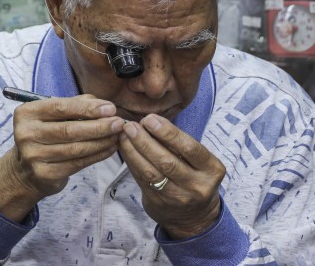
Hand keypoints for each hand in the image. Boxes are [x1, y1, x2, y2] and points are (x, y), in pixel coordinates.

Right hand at [0, 95, 122, 221]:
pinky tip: (109, 149)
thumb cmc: (44, 135)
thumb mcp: (51, 116)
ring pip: (76, 148)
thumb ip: (74, 106)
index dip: (87, 108)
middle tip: (119, 123)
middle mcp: (26, 133)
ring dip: (101, 141)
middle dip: (98, 126)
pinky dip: (97, 155)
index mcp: (26, 113)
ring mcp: (33, 155)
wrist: (25, 171)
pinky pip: (77, 163)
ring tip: (117, 136)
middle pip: (69, 129)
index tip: (110, 108)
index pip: (60, 107)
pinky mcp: (45, 173)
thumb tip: (103, 105)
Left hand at [119, 115, 223, 238]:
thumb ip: (179, 143)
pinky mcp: (159, 203)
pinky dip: (130, 161)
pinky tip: (123, 148)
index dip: (168, 133)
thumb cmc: (193, 176)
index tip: (150, 119)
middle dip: (146, 141)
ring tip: (124, 135)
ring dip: (134, 150)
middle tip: (131, 126)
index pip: (190, 149)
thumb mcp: (198, 161)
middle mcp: (198, 186)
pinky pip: (141, 179)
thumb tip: (149, 120)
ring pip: (151, 172)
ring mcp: (178, 198)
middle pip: (168, 161)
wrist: (193, 216)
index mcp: (212, 170)